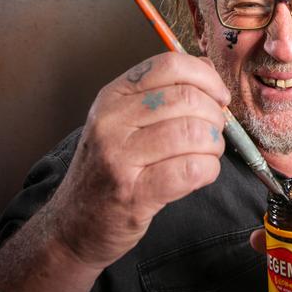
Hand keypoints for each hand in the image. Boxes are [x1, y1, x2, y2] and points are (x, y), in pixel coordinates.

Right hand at [50, 52, 230, 269]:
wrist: (72, 227)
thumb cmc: (109, 170)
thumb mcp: (122, 121)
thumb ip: (162, 92)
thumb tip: (206, 68)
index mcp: (113, 95)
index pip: (169, 65)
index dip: (206, 76)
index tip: (220, 96)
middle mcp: (112, 121)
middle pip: (186, 98)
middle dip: (214, 115)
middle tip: (215, 131)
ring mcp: (119, 157)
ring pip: (193, 132)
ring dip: (214, 144)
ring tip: (208, 153)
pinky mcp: (133, 193)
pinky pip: (191, 169)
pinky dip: (209, 169)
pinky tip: (202, 172)